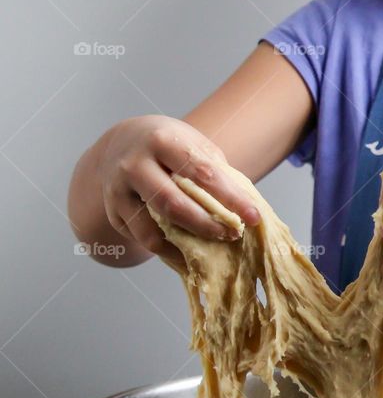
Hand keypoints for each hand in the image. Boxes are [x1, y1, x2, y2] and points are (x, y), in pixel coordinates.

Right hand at [98, 115, 261, 269]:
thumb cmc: (170, 147)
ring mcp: (118, 191)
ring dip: (187, 245)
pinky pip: (144, 239)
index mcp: (162, 142)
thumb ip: (216, 172)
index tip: (254, 217)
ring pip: (154, 229)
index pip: (203, 173)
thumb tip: (245, 210)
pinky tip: (189, 255)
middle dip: (208, 225)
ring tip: (213, 249)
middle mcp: (134, 165)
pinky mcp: (114, 213)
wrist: (121, 143)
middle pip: (174, 204)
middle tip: (233, 235)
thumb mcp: (193, 145)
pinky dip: (169, 252)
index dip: (231, 198)